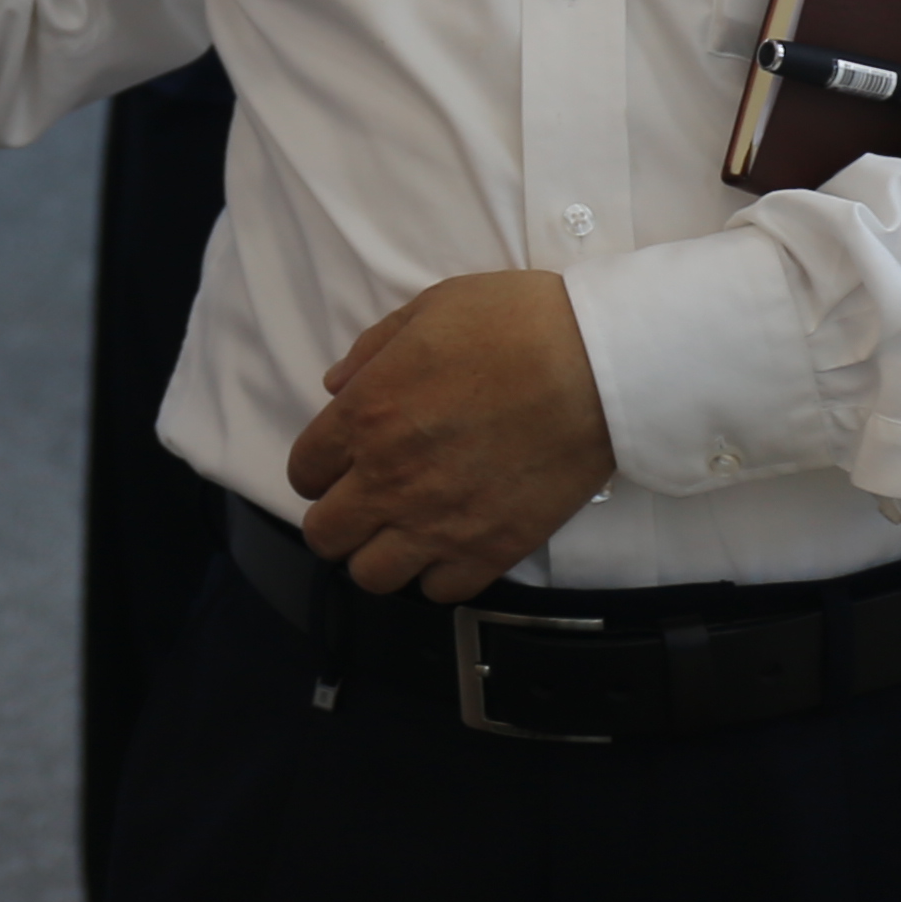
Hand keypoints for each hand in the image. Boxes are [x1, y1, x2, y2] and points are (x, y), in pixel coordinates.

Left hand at [284, 271, 616, 603]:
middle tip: (367, 500)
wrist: (597, 364)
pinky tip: (452, 544)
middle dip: (337, 518)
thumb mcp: (429, 309)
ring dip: (380, 554)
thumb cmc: (514, 324)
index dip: (317, 468)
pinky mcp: (490, 550)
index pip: (303, 471)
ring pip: (371, 576)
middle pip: (325, 536)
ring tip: (405, 530)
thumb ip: (372, 350)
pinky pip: (439, 592)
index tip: (339, 464)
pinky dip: (438, 574)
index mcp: (366, 415)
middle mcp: (389, 478)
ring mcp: (438, 523)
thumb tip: (336, 385)